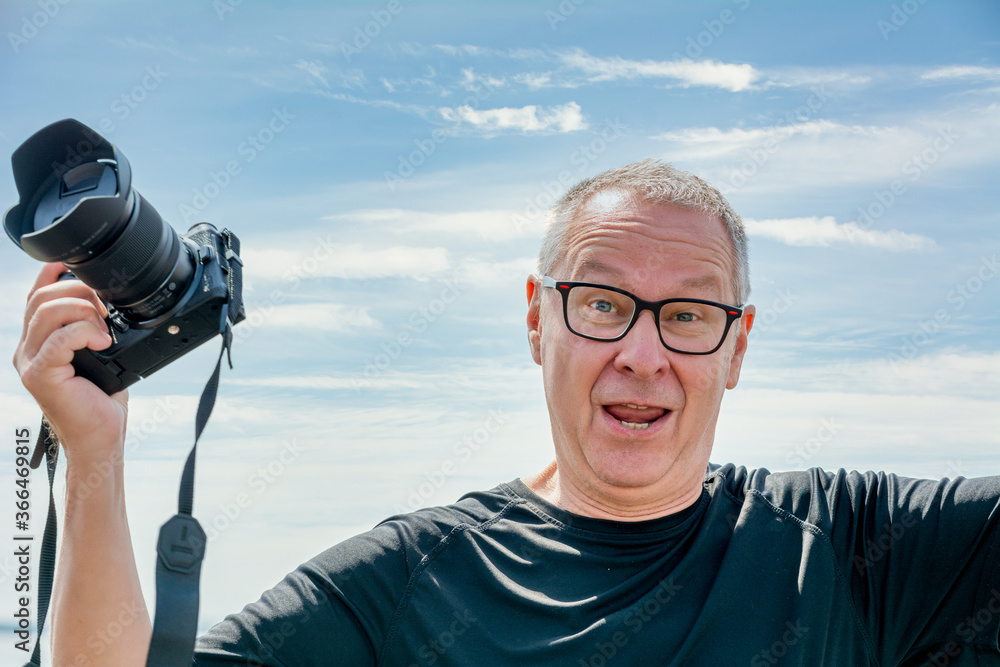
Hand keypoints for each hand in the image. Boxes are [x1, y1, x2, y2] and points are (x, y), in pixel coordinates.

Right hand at [13, 262, 127, 465]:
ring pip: (47, 312)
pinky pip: (59, 339)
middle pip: (42, 297)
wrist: (99, 438)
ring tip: (105, 331)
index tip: (77, 263)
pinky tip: (103, 343)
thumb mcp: (100, 355)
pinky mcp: (39, 375)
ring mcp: (29, 361)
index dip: (52, 273)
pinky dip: (85, 333)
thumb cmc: (101, 400)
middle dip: (80, 292)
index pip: (36, 295)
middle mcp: (27, 348)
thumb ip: (93, 328)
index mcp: (38, 340)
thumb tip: (108, 301)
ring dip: (84, 311)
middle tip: (106, 311)